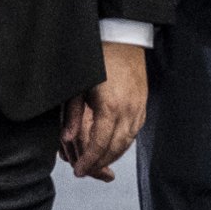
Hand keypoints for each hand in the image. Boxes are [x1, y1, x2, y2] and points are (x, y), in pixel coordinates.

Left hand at [60, 41, 150, 178]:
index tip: (78, 171)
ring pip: (127, 143)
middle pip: (114, 149)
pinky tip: (112, 147)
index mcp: (109, 108)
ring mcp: (138, 109)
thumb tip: (67, 139)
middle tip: (85, 170)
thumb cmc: (98, 59)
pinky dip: (123, 144)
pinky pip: (134, 132)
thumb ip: (72, 115)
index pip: (99, 145)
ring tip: (97, 162)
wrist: (123, 38)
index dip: (88, 162)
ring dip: (112, 156)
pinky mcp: (143, 105)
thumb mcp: (79, 87)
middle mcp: (127, 112)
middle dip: (99, 163)